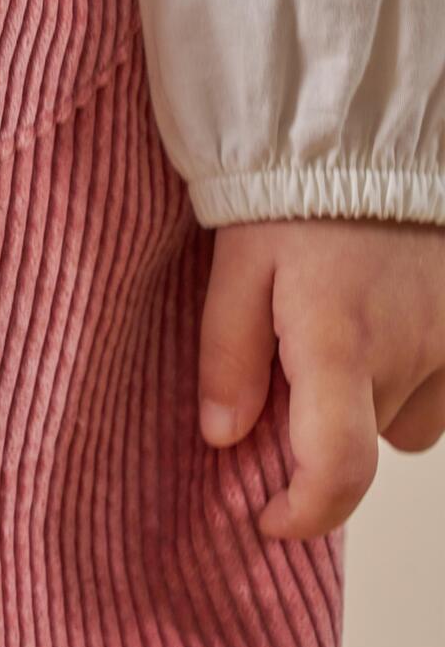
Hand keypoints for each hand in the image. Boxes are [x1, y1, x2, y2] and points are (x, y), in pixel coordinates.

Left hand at [199, 219, 444, 539]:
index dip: (305, 513)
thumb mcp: (236, 266)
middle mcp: (407, 350)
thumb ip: (227, 356)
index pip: (339, 468)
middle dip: (320, 427)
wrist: (366, 129)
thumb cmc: (294, 193)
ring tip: (338, 334)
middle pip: (362, 440)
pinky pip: (443, 389)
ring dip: (370, 402)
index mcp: (338, 341)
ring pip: (407, 420)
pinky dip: (410, 377)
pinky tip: (383, 326)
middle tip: (285, 367)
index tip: (270, 517)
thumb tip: (223, 437)